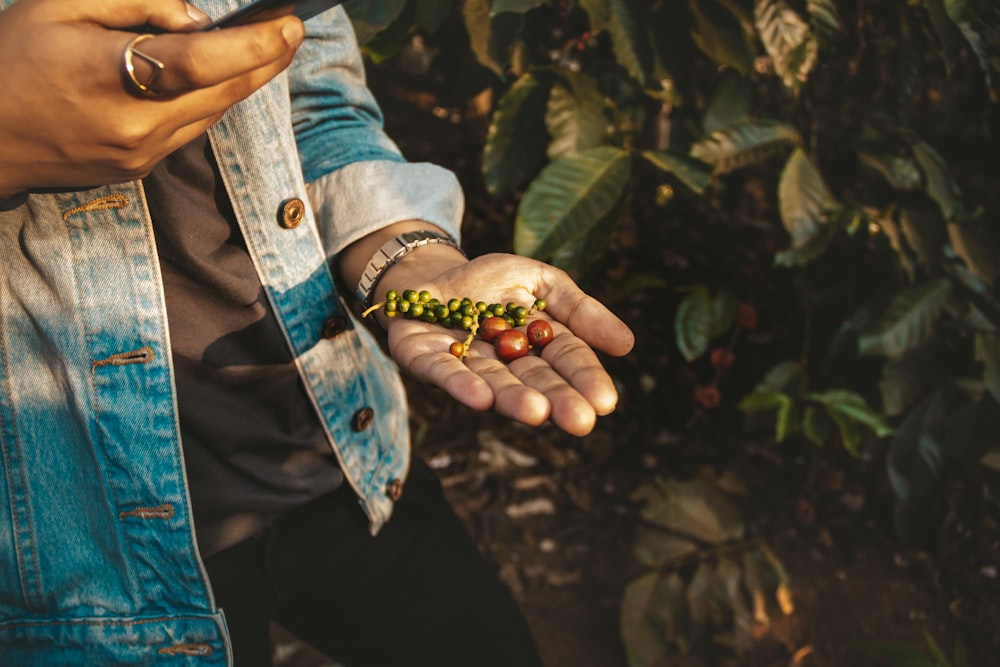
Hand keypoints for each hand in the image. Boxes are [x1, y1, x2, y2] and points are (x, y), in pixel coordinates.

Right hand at [0, 0, 304, 194]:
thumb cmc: (11, 58)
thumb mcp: (59, 5)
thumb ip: (135, 4)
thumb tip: (199, 19)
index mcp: (108, 77)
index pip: (202, 62)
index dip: (254, 45)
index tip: (289, 24)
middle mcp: (135, 125)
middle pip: (223, 92)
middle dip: (266, 60)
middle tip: (290, 30)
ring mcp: (141, 153)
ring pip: (213, 114)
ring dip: (244, 81)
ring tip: (266, 48)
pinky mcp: (140, 169)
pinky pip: (192, 130)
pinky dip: (212, 102)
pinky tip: (221, 78)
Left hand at [377, 252, 634, 436]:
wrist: (430, 272)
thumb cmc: (491, 282)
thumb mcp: (543, 282)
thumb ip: (579, 310)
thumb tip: (627, 344)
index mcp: (535, 346)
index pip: (566, 361)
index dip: (584, 380)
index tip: (605, 402)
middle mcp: (502, 363)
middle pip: (532, 380)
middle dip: (555, 399)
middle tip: (579, 421)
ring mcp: (463, 362)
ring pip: (491, 382)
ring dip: (513, 399)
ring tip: (536, 412)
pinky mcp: (423, 356)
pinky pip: (442, 371)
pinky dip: (460, 384)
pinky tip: (480, 398)